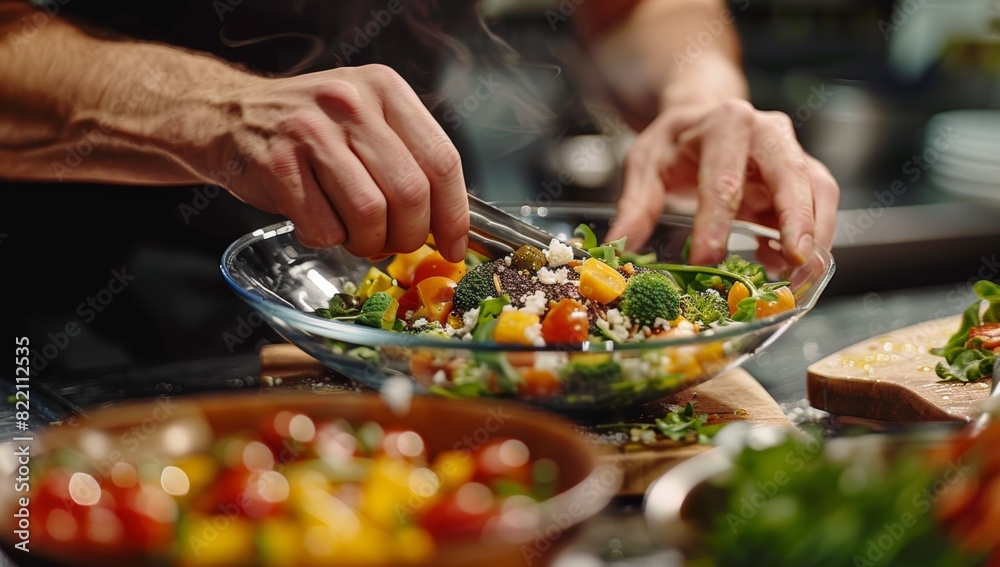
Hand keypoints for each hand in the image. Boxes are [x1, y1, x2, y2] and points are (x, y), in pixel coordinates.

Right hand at [210, 64, 469, 261]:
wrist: (227, 116)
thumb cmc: (309, 129)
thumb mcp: (365, 118)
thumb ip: (408, 157)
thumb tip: (451, 222)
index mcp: (385, 89)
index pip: (441, 160)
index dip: (454, 215)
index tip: (455, 247)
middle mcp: (351, 103)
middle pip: (410, 193)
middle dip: (408, 235)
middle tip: (395, 244)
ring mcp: (311, 132)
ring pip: (369, 214)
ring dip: (368, 242)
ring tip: (357, 237)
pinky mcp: (278, 164)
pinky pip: (323, 227)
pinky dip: (327, 239)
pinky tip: (318, 223)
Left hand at [606, 98, 837, 267]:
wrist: (703, 118)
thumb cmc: (676, 143)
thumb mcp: (645, 164)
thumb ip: (635, 205)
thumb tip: (619, 247)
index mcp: (724, 124)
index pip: (723, 178)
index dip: (716, 223)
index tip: (707, 260)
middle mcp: (767, 132)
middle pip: (792, 175)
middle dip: (797, 220)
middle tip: (795, 263)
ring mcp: (792, 152)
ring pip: (818, 190)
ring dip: (815, 236)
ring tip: (798, 278)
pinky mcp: (804, 175)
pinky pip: (818, 206)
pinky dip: (810, 240)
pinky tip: (784, 269)